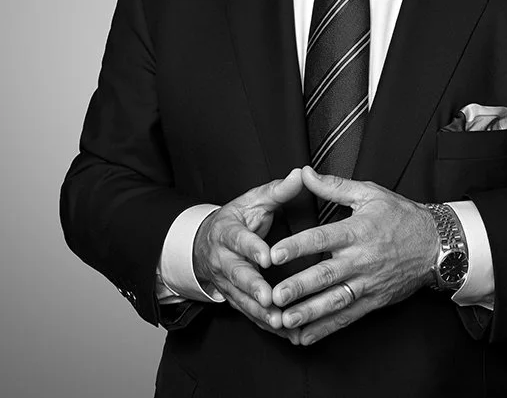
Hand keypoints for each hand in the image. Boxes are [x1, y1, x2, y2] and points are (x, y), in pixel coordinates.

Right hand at [193, 168, 303, 337]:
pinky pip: (249, 314)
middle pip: (237, 275)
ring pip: (242, 299)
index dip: (252, 249)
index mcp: (228, 232)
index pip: (239, 240)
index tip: (266, 257)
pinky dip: (266, 325)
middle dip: (253, 288)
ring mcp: (227, 282)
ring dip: (261, 313)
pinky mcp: (234, 298)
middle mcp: (223, 259)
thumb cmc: (238, 219)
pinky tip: (286, 333)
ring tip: (280, 322)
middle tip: (271, 299)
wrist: (206, 242)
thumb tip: (301, 174)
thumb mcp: (253, 200)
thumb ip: (277, 190)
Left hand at [269, 166, 437, 345]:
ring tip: (285, 319)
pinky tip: (305, 336)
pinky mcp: (374, 301)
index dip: (298, 246)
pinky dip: (326, 328)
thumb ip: (333, 186)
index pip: (322, 238)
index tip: (275, 253)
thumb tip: (304, 173)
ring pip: (335, 300)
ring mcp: (368, 283)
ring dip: (309, 312)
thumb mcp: (370, 193)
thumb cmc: (402, 217)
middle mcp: (361, 260)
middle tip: (274, 295)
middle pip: (326, 274)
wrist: (437, 245)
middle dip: (299, 287)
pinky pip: (347, 317)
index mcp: (357, 231)